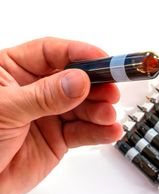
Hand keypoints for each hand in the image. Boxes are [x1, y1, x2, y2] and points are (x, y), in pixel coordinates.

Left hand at [0, 38, 121, 193]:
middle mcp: (34, 91)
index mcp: (13, 71)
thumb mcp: (6, 110)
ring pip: (82, 107)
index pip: (51, 53)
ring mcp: (48, 115)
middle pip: (74, 80)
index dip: (79, 54)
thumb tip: (78, 81)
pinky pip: (83, 132)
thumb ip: (44, 96)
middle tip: (112, 90)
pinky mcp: (58, 139)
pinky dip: (99, 132)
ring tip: (108, 115)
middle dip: (96, 85)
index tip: (102, 60)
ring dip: (100, 111)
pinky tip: (109, 130)